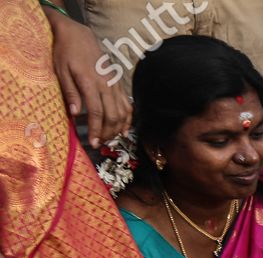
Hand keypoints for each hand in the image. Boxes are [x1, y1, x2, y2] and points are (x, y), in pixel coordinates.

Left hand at [46, 11, 131, 146]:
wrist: (78, 35)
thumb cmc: (65, 52)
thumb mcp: (61, 70)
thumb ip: (70, 92)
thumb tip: (74, 113)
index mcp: (90, 82)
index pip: (96, 112)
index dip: (96, 130)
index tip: (93, 143)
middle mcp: (106, 85)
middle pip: (112, 116)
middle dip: (107, 133)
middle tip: (99, 143)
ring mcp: (115, 84)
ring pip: (122, 112)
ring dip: (117, 128)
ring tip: (109, 138)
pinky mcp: (118, 83)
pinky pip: (127, 105)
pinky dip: (127, 119)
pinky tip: (123, 129)